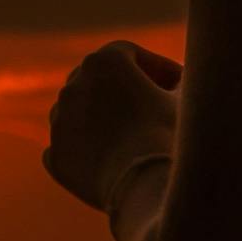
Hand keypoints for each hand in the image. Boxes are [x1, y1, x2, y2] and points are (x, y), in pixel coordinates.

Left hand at [42, 38, 180, 212]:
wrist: (146, 186)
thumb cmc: (171, 136)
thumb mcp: (186, 98)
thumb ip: (179, 81)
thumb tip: (180, 83)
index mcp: (103, 61)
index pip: (129, 55)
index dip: (156, 68)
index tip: (176, 87)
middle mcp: (72, 85)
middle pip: (100, 82)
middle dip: (124, 92)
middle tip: (153, 110)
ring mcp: (59, 122)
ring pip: (81, 114)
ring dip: (102, 120)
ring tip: (132, 140)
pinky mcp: (55, 156)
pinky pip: (71, 148)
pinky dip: (87, 152)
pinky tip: (110, 163)